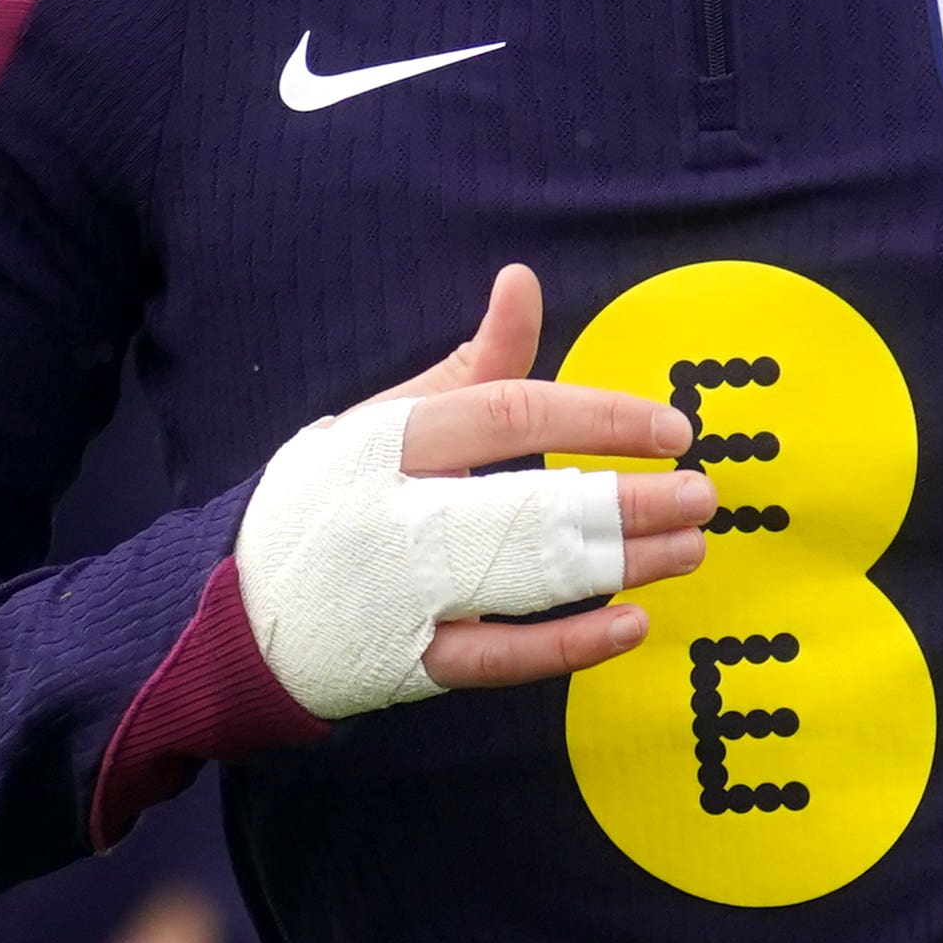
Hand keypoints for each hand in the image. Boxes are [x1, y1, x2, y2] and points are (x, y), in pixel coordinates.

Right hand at [239, 265, 718, 715]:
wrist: (240, 606)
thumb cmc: (337, 494)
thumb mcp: (390, 417)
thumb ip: (473, 364)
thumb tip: (524, 281)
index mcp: (391, 440)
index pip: (509, 414)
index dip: (598, 419)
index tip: (672, 429)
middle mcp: (393, 515)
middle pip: (529, 504)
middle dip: (628, 501)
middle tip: (702, 496)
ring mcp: (400, 594)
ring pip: (526, 581)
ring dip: (620, 565)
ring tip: (690, 549)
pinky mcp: (409, 662)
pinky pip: (500, 658)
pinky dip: (571, 644)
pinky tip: (633, 623)